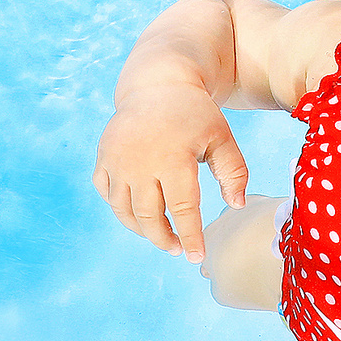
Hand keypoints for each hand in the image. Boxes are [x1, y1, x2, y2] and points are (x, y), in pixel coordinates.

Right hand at [91, 81, 248, 263]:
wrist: (158, 84)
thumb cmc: (195, 114)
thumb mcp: (221, 137)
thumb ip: (234, 171)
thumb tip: (237, 205)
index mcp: (173, 158)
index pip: (182, 209)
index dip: (190, 236)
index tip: (197, 256)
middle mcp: (139, 162)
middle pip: (149, 216)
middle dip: (165, 239)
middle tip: (179, 249)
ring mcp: (116, 160)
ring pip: (124, 210)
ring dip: (142, 230)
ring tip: (162, 236)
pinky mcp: (103, 158)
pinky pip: (107, 194)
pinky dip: (121, 209)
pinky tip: (138, 214)